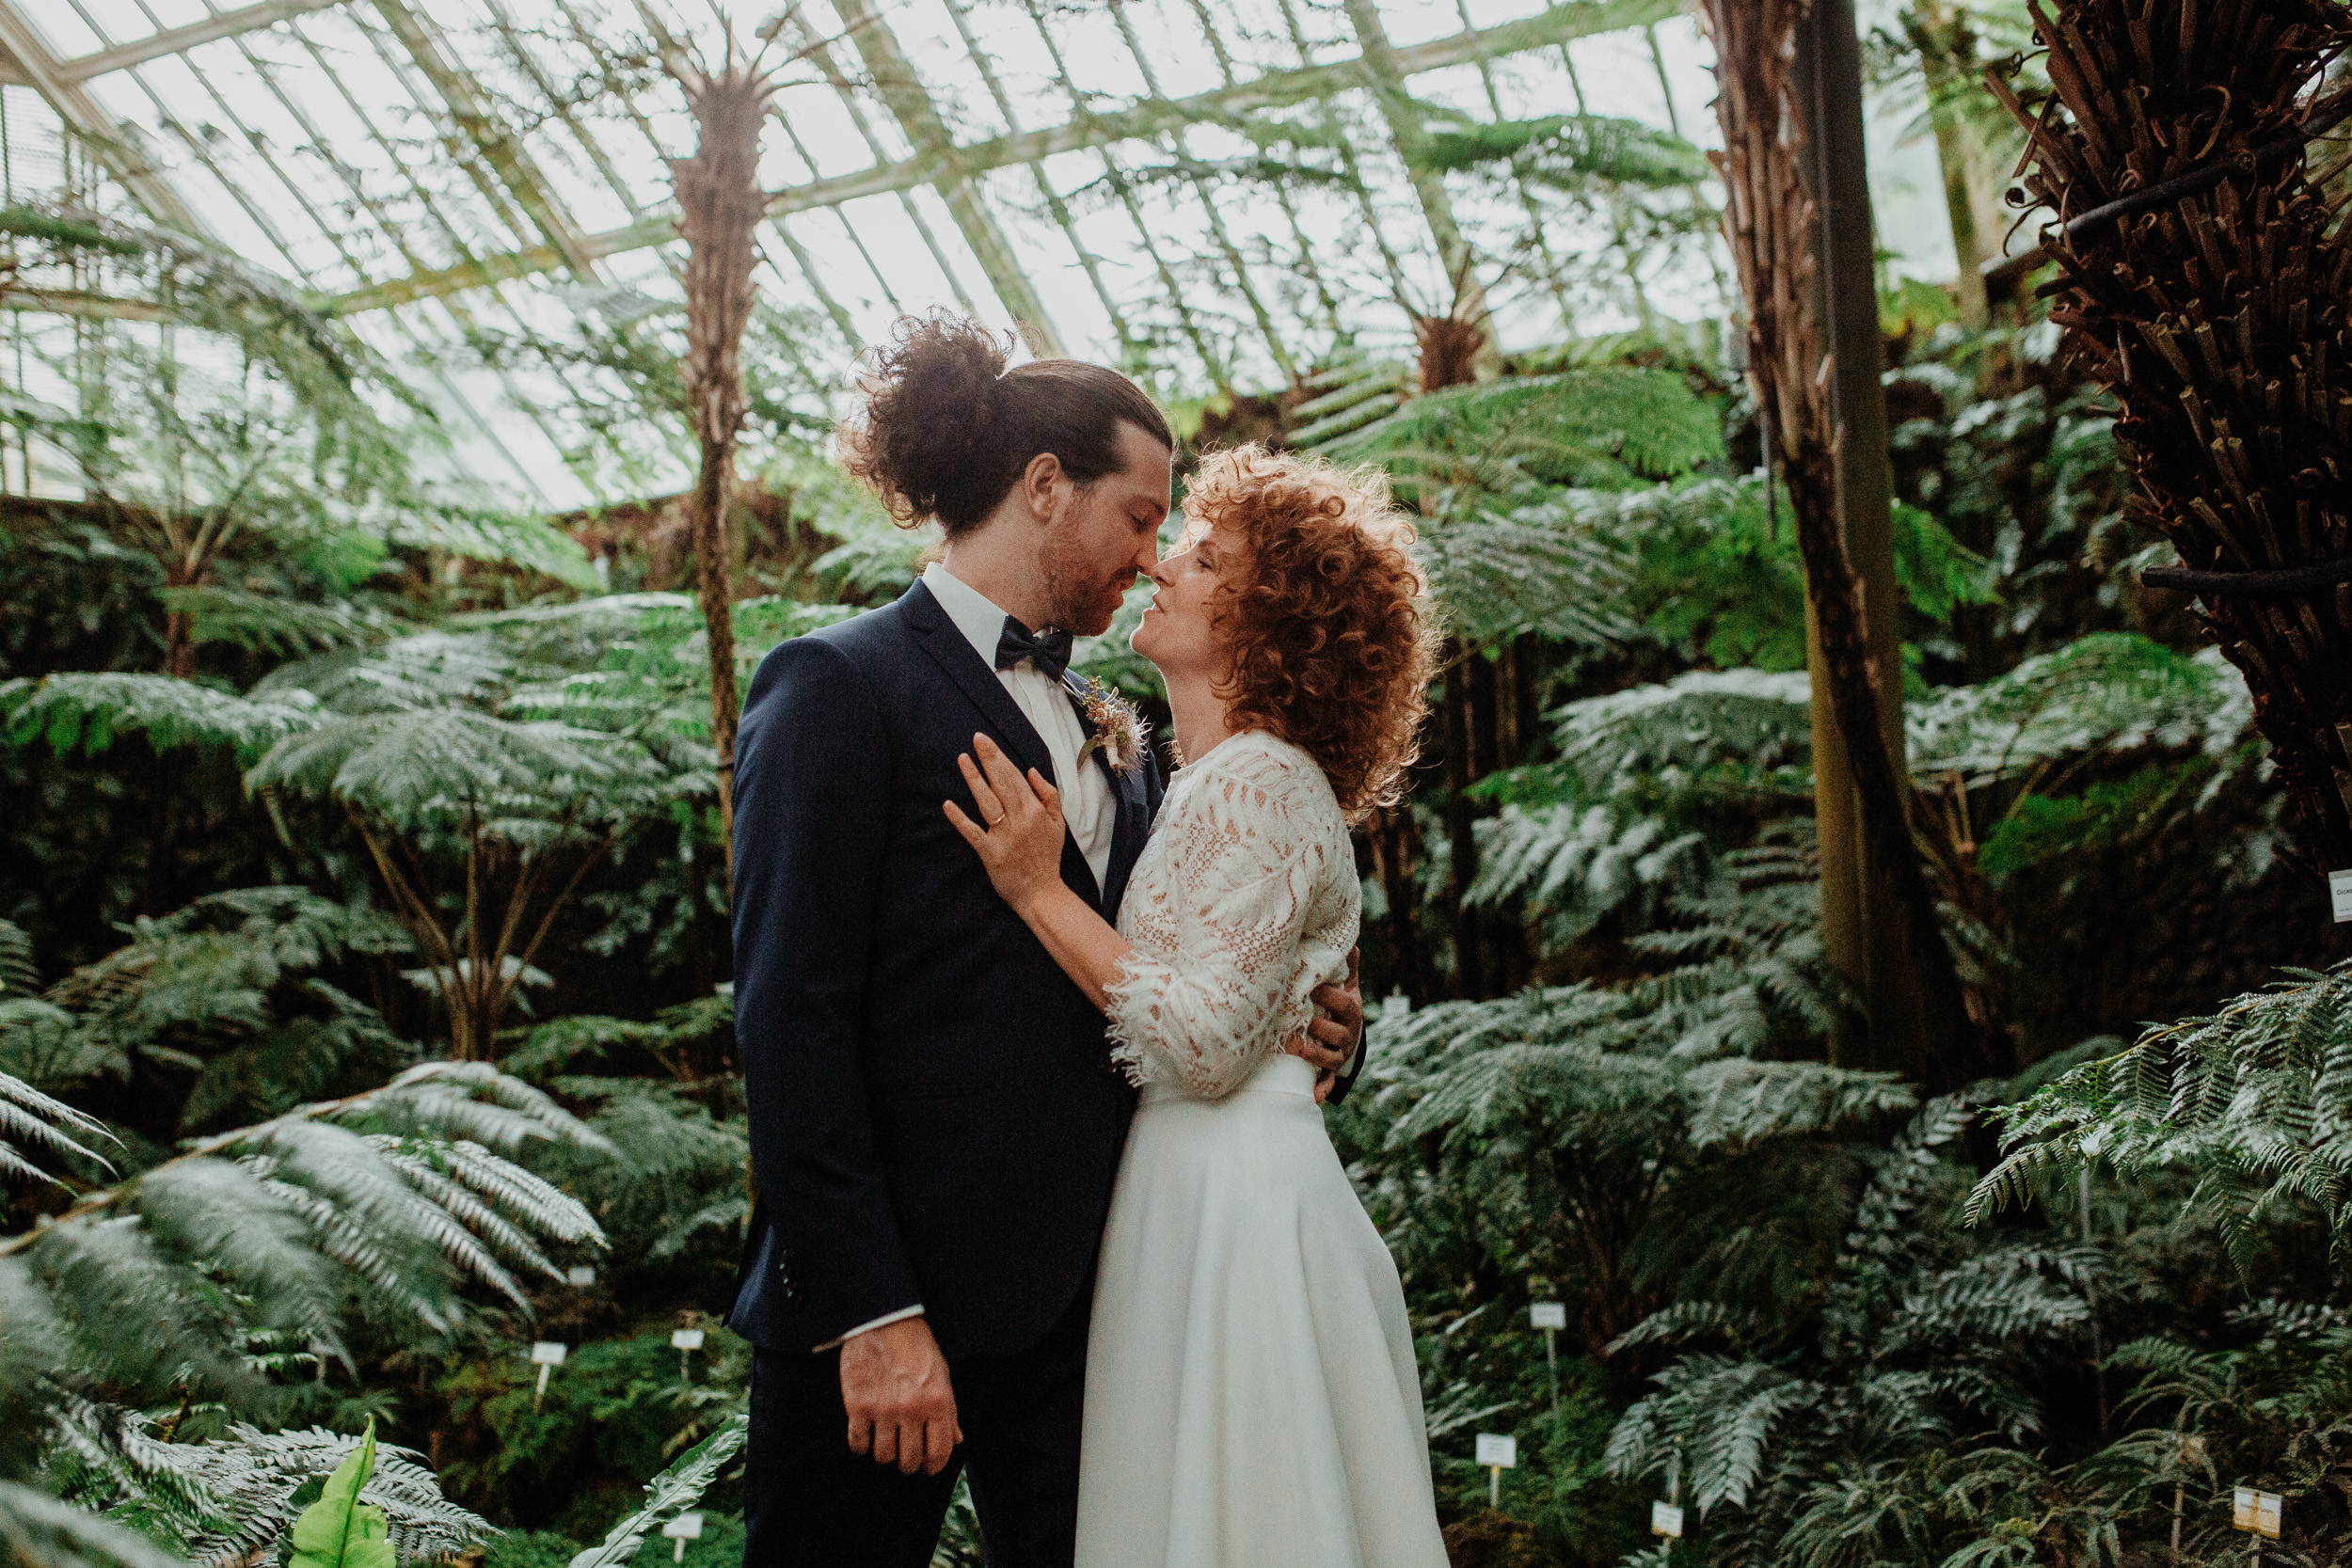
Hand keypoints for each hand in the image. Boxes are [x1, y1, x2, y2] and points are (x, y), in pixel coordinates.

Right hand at [839, 1317, 960, 1474]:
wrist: (884, 1320)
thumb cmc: (915, 1345)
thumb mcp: (942, 1375)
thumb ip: (950, 1411)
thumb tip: (956, 1439)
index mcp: (938, 1402)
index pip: (940, 1452)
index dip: (933, 1467)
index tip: (926, 1467)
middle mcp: (912, 1410)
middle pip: (909, 1460)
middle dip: (907, 1463)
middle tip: (903, 1455)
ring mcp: (884, 1409)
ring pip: (883, 1456)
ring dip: (883, 1453)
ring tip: (884, 1440)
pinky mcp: (858, 1406)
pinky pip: (858, 1443)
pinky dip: (860, 1445)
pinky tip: (865, 1433)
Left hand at [944, 733, 1066, 916]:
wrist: (1042, 893)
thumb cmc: (1048, 857)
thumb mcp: (1058, 823)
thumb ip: (1049, 795)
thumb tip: (1031, 770)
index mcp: (1036, 811)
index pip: (1015, 777)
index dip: (1000, 758)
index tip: (986, 741)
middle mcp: (1021, 820)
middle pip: (1002, 784)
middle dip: (988, 759)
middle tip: (976, 738)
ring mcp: (1005, 836)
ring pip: (987, 802)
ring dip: (974, 780)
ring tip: (963, 759)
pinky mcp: (990, 853)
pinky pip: (973, 833)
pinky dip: (960, 819)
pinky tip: (948, 805)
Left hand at [1289, 947, 1362, 1097]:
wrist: (1346, 1032)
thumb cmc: (1339, 1002)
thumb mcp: (1345, 983)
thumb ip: (1347, 964)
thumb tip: (1350, 939)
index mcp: (1352, 1009)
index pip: (1346, 1004)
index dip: (1330, 997)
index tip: (1312, 987)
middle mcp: (1349, 1033)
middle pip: (1340, 1033)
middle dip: (1322, 1026)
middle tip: (1303, 1019)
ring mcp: (1340, 1053)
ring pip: (1333, 1057)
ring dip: (1317, 1055)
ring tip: (1298, 1048)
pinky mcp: (1331, 1069)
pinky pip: (1329, 1081)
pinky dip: (1322, 1089)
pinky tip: (1312, 1096)